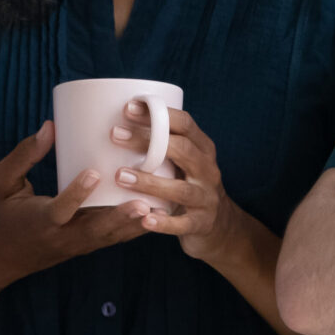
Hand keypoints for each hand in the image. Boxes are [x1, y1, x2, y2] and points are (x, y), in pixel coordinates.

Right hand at [0, 122, 157, 286]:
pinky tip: (157, 215)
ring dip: (134, 225)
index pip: (60, 210)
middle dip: (120, 218)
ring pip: (109, 237)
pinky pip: (112, 239)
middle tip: (143, 203)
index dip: (76, 194)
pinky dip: (134, 229)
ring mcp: (76, 245)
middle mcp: (61, 237)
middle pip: (94, 230)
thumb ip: (23, 156)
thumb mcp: (1, 183)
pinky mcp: (86, 247)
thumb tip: (51, 126)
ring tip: (160, 209)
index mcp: (38, 221)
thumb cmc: (0, 213)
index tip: (93, 173)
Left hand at [107, 101, 254, 266]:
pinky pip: (182, 224)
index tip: (127, 108)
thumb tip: (118, 122)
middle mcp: (208, 170)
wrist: (219, 226)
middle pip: (182, 150)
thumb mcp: (184, 162)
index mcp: (202, 149)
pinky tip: (144, 219)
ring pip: (180, 189)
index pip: (185, 124)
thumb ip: (161, 145)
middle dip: (147, 141)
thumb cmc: (189, 185)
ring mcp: (206, 198)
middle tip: (115, 134)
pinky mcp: (201, 224)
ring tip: (120, 176)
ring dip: (149, 182)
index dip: (158, 114)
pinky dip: (164, 223)